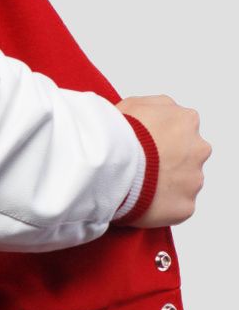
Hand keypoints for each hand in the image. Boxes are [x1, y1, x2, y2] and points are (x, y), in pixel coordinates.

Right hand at [115, 94, 211, 227]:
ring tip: (136, 183)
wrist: (112, 164)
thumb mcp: (131, 103)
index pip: (180, 127)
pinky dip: (160, 204)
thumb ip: (152, 107)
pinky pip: (174, 205)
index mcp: (186, 121)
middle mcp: (198, 149)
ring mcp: (194, 179)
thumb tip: (154, 114)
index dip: (159, 136)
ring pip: (182, 182)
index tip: (144, 143)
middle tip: (140, 164)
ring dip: (163, 182)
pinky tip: (140, 199)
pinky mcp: (185, 206)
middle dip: (167, 160)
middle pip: (186, 155)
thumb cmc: (118, 134)